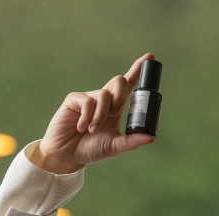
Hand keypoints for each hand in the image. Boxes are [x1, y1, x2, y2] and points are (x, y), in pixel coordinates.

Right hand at [30, 53, 156, 173]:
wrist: (67, 155)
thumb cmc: (90, 149)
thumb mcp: (114, 147)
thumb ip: (132, 142)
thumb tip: (151, 137)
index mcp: (115, 108)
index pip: (129, 85)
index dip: (138, 70)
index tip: (150, 56)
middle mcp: (103, 100)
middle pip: (119, 81)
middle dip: (121, 97)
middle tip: (114, 115)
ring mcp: (88, 98)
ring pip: (104, 95)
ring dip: (101, 115)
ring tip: (93, 130)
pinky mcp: (74, 100)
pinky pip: (87, 101)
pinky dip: (87, 117)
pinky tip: (82, 127)